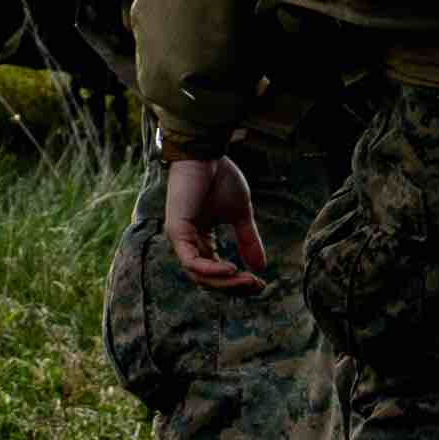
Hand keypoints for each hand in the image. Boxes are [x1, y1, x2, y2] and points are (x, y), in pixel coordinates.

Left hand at [164, 147, 265, 289]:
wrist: (207, 153)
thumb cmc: (220, 178)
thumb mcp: (241, 214)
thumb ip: (248, 240)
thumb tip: (262, 268)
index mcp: (200, 238)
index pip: (216, 271)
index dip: (237, 282)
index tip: (261, 284)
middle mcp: (188, 242)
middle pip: (208, 279)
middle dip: (233, 286)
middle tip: (256, 286)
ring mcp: (180, 238)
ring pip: (199, 275)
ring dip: (224, 282)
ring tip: (246, 280)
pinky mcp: (176, 231)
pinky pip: (191, 261)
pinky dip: (210, 269)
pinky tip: (230, 268)